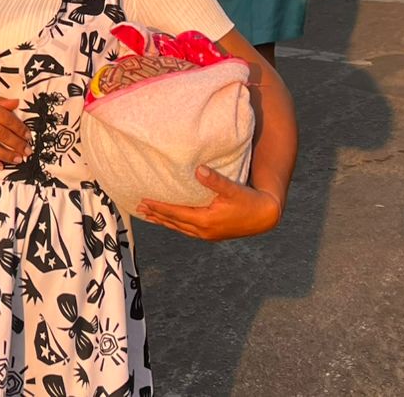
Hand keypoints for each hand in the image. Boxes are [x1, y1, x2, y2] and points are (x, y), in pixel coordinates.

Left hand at [136, 166, 283, 240]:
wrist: (265, 217)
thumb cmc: (249, 201)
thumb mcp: (233, 189)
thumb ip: (216, 180)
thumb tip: (199, 169)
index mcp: (206, 220)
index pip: (175, 213)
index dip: (158, 207)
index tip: (143, 201)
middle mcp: (204, 230)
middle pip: (173, 222)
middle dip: (156, 214)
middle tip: (138, 207)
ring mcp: (207, 234)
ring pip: (178, 228)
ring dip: (163, 221)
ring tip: (148, 214)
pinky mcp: (211, 234)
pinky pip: (186, 230)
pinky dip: (174, 224)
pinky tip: (169, 220)